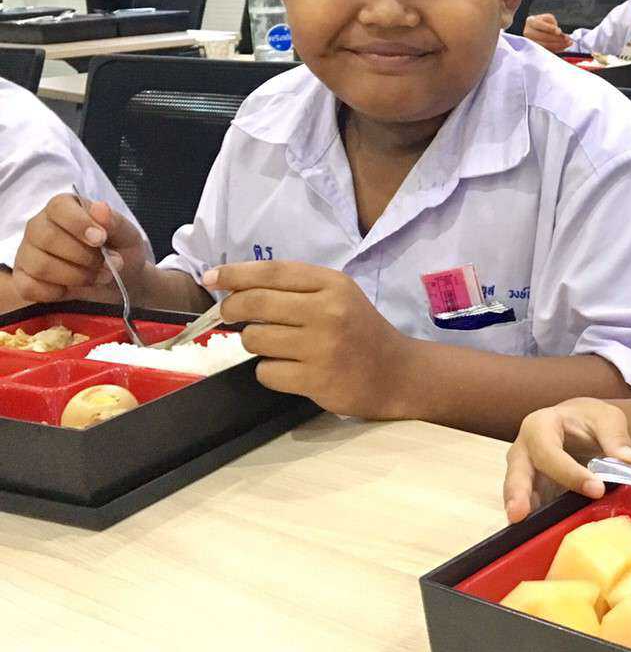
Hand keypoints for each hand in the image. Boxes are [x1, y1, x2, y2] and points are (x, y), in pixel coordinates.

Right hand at [11, 195, 151, 302]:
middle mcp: (39, 226)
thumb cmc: (120, 250)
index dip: (79, 224)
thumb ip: (115, 222)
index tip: (101, 240)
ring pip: (40, 265)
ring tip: (97, 277)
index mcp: (64, 208)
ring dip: (75, 277)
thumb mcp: (128, 235)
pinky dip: (55, 293)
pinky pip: (28, 287)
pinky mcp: (23, 278)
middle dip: (83, 257)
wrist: (120, 280)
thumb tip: (100, 208)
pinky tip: (72, 290)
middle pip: (47, 238)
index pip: (58, 207)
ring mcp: (27, 253)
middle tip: (106, 266)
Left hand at [208, 261, 413, 419]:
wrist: (398, 373)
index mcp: (333, 284)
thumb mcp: (338, 297)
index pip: (273, 272)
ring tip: (276, 346)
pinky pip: (266, 372)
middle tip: (228, 315)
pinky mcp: (316, 379)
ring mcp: (322, 347)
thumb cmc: (360, 331)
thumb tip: (235, 286)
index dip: (235, 273)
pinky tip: (291, 370)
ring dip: (255, 343)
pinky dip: (270, 371)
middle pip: (256, 303)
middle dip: (231, 308)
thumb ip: (296, 289)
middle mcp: (328, 311)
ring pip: (255, 339)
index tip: (211, 277)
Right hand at [503, 397, 630, 522]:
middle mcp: (523, 451)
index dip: (570, 472)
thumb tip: (630, 461)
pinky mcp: (530, 495)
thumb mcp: (606, 418)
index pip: (550, 452)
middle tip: (519, 514)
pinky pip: (531, 509)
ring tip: (523, 530)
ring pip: (517, 496)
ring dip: (522, 513)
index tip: (597, 489)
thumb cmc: (587, 420)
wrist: (577, 427)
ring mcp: (523, 476)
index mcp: (540, 426)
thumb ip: (615, 436)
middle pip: (517, 474)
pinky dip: (535, 522)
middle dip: (517, 494)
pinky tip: (542, 536)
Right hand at [522, 11, 570, 51]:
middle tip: (568, 38)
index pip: (540, 25)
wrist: (534, 30)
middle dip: (558, 38)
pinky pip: (547, 50)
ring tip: (568, 43)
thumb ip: (552, 22)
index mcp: (531, 22)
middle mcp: (528, 32)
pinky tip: (564, 46)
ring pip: (546, 45)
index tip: (559, 31)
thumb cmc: (542, 23)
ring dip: (559, 45)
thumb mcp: (547, 18)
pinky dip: (557, 49)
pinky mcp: (536, 50)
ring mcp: (531, 42)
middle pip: (543, 37)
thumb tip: (558, 32)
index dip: (550, 28)